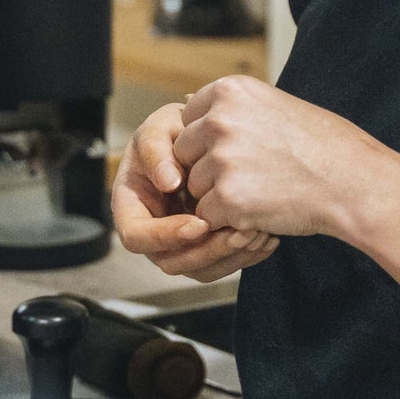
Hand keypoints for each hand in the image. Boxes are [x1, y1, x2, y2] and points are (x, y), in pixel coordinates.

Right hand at [110, 101, 279, 281]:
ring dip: (232, 256)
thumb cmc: (172, 131)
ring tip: (259, 232)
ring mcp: (179, 244)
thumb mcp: (158, 130)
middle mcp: (152, 233)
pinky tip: (268, 236)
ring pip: (202, 269)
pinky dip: (247, 254)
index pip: (137, 237)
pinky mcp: (207, 246)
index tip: (200, 221)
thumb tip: (168, 182)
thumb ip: (156, 151)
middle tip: (239, 232)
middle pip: (172, 262)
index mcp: (131, 208)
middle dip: (208, 251)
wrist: (201, 137)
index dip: (166, 235)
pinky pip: (224, 263)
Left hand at [174, 76, 394, 240]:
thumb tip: (182, 103)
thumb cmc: (319, 143)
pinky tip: (261, 207)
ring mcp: (222, 159)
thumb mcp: (272, 105)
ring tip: (261, 189)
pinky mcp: (227, 198)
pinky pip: (207, 214)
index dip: (211, 140)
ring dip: (218, 195)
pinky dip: (229, 219)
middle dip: (208, 168)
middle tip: (252, 173)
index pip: (188, 118)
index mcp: (230, 91)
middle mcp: (220, 119)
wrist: (351, 180)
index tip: (243, 148)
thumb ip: (228, 108)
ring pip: (194, 186)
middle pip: (184, 152)